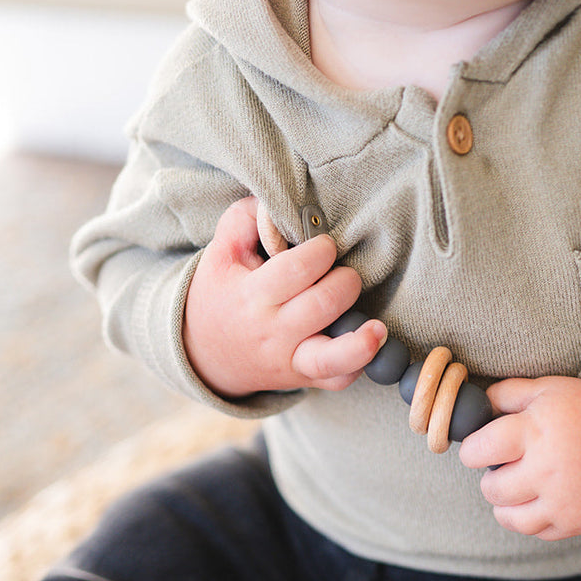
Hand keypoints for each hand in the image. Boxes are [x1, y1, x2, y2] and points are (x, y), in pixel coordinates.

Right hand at [183, 196, 381, 397]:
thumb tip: (275, 200)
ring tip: (377, 325)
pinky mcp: (304, 378)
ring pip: (332, 358)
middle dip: (344, 281)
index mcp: (252, 296)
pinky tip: (368, 343)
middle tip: (344, 273)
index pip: (298, 269)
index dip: (321, 250)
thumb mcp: (219, 253)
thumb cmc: (220, 295)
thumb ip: (243, 220)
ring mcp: (290, 360)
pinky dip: (358, 366)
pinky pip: (337, 380)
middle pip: (323, 305)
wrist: (204, 354)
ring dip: (362, 341)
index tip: (325, 245)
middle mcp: (273, 332)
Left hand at [458, 376, 580, 539]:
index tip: (482, 448)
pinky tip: (542, 500)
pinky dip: (533, 518)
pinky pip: (536, 531)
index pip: (476, 450)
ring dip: (506, 504)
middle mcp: (545, 469)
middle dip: (493, 478)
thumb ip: (507, 394)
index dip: (473, 450)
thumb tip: (475, 405)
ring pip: (508, 518)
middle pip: (491, 489)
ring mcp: (561, 500)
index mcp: (533, 431)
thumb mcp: (549, 389)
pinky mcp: (574, 522)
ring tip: (520, 488)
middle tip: (508, 468)